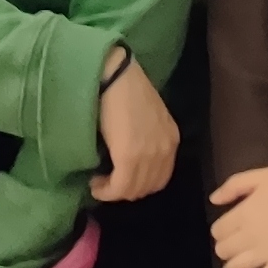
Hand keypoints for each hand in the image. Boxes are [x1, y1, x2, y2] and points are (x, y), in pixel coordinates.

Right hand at [94, 49, 179, 201]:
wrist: (115, 75)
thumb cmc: (125, 90)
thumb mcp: (147, 118)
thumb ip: (146, 139)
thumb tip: (129, 161)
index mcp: (171, 139)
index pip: (160, 178)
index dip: (140, 185)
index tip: (121, 181)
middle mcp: (165, 150)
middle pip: (147, 187)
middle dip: (126, 191)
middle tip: (107, 183)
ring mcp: (149, 154)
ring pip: (133, 190)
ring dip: (114, 192)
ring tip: (99, 182)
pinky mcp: (129, 156)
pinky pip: (120, 187)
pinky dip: (106, 191)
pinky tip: (96, 184)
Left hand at [207, 162, 267, 267]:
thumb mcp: (261, 176)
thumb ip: (233, 186)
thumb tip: (213, 200)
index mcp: (242, 215)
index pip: (218, 230)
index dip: (221, 229)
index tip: (229, 228)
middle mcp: (248, 239)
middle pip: (223, 250)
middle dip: (225, 247)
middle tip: (235, 244)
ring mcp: (263, 257)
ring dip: (231, 267)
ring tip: (236, 264)